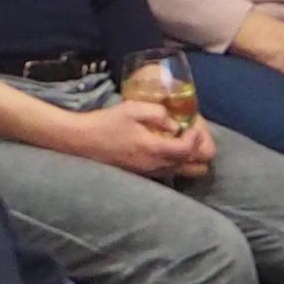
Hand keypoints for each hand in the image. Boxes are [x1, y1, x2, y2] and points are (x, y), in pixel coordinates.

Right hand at [73, 96, 207, 182]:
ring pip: (186, 172)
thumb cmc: (106, 123)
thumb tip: (175, 124)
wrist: (82, 141)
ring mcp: (151, 173)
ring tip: (181, 139)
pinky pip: (171, 172)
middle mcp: (157, 166)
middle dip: (201, 150)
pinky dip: (177, 162)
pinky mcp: (144, 174)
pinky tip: (166, 146)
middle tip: (192, 134)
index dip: (198, 136)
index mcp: (155, 149)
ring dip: (190, 157)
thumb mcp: (132, 109)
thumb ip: (159, 113)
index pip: (190, 149)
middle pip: (197, 168)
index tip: (191, 124)